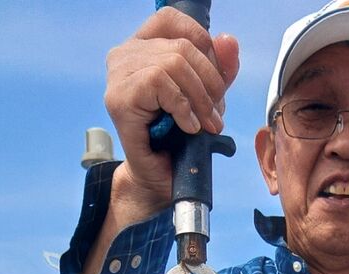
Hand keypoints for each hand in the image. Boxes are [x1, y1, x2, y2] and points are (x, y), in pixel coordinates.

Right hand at [104, 9, 239, 216]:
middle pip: (181, 46)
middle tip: (215, 115)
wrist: (156, 179)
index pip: (171, 19)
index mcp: (141, 47)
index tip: (215, 79)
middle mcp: (124, 54)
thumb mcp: (204, 98)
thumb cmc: (175, 139)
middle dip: (209, 82)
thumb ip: (217, 69)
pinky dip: (182, 107)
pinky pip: (161, 82)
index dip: (201, 41)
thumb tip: (229, 42)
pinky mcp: (119, 97)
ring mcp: (118, 75)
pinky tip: (188, 126)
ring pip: (174, 62)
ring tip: (205, 124)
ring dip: (199, 98)